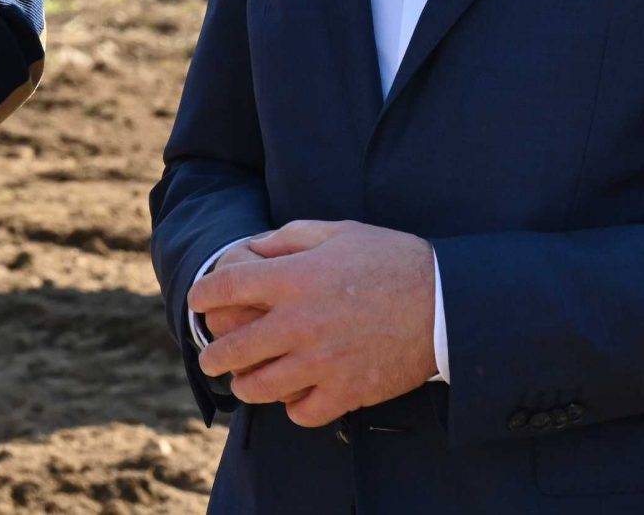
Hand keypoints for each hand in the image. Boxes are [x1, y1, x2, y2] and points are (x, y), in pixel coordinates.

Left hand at [188, 219, 437, 428]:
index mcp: (294, 278)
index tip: (197, 301)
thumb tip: (251, 251)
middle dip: (213, 354)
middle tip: (210, 358)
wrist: (446, 302)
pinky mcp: (348, 391)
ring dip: (244, 385)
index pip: (225, 287)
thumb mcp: (337, 232)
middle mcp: (300, 322)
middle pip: (233, 347)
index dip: (202, 295)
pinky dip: (292, 407)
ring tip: (243, 382)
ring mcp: (322, 361)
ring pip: (260, 386)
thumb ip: (287, 238)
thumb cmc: (391, 259)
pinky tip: (292, 396)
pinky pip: (302, 412)